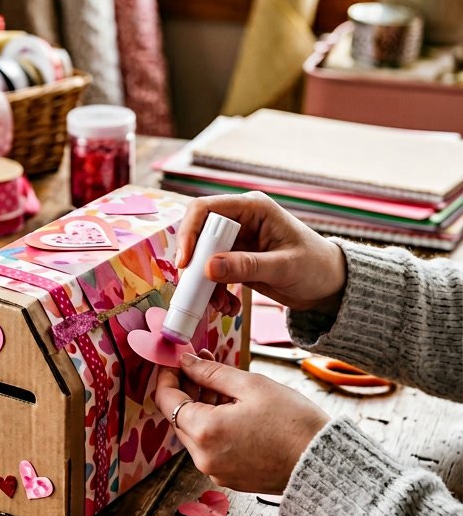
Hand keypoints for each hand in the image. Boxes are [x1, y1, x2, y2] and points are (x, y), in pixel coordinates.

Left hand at [154, 353, 328, 492]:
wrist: (323, 463)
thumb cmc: (293, 422)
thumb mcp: (251, 385)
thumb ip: (211, 373)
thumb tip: (185, 362)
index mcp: (205, 432)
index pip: (166, 400)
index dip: (168, 376)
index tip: (177, 360)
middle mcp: (203, 458)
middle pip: (179, 417)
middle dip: (188, 388)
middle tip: (205, 363)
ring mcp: (215, 472)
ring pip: (196, 432)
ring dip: (202, 406)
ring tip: (226, 384)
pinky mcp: (229, 478)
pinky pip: (211, 447)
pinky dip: (215, 426)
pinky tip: (234, 409)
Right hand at [177, 192, 345, 313]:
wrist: (329, 285)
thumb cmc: (316, 266)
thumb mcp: (283, 267)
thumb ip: (246, 266)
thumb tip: (208, 267)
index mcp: (253, 208)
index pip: (206, 209)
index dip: (190, 232)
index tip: (185, 263)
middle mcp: (240, 220)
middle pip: (198, 235)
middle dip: (196, 265)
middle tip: (197, 292)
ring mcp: (236, 242)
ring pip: (202, 258)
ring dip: (204, 284)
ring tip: (221, 307)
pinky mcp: (234, 261)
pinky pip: (212, 275)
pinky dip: (214, 292)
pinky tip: (229, 307)